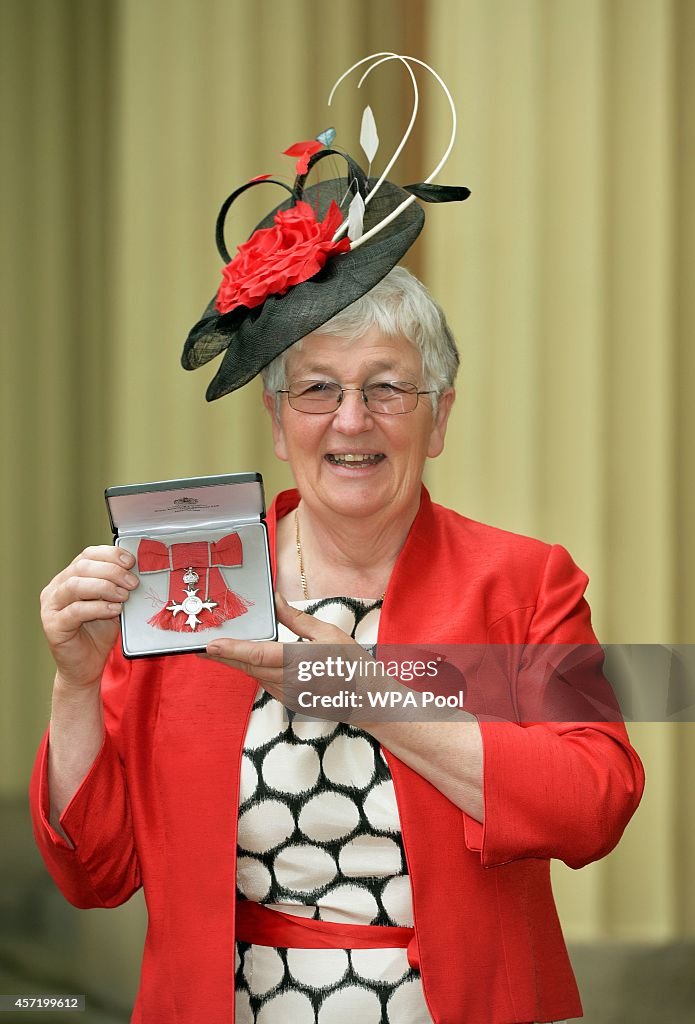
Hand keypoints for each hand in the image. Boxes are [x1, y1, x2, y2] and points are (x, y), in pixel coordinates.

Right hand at [40, 545, 138, 689]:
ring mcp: (51, 607)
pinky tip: (113, 610)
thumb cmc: (98, 633)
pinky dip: (98, 607)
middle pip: (82, 567)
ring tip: (124, 596)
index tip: (130, 561)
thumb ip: (117, 586)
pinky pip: (75, 611)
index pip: (87, 555)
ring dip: (105, 587)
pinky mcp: (53, 626)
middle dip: (112, 572)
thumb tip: (136, 571)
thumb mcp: (111, 603)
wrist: (86, 666)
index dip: (110, 555)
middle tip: (133, 583)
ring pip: (76, 585)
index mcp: (68, 577)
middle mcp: (56, 589)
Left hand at [205, 593, 369, 711]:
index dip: (232, 650)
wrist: (367, 701)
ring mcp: (287, 694)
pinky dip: (252, 670)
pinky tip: (244, 660)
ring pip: (254, 675)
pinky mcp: (288, 700)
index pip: (259, 655)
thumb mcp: (328, 633)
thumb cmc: (352, 664)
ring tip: (217, 649)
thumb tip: (275, 600)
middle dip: (223, 656)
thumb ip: (296, 618)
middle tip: (199, 646)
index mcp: (301, 662)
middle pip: (248, 667)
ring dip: (236, 662)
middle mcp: (290, 681)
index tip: (210, 645)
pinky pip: (264, 682)